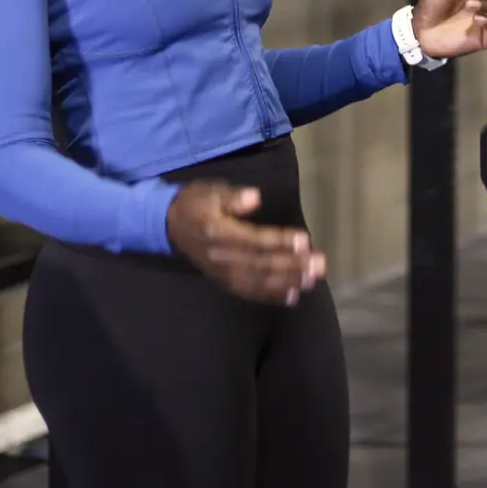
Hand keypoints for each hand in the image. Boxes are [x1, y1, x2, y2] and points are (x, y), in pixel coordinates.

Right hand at [165, 181, 324, 305]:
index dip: (279, 242)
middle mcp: (219, 257)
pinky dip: (270, 295)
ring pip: (257, 281)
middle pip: (259, 265)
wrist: (168, 225)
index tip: (303, 240)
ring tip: (311, 280)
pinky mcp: (222, 281)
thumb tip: (254, 197)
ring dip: (286, 282)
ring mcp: (220, 273)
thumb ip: (232, 197)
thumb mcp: (210, 191)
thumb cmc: (195, 204)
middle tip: (318, 265)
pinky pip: (248, 291)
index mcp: (217, 232)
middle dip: (291, 266)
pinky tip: (292, 296)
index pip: (253, 240)